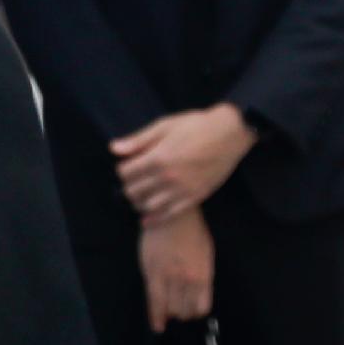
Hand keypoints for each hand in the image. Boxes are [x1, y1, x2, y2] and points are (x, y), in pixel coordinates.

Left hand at [114, 103, 251, 219]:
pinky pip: (169, 214)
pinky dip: (154, 219)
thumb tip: (113, 148)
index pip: (125, 173)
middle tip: (134, 181)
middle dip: (129, 186)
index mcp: (158, 157)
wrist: (230, 133)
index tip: (127, 166)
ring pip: (148, 206)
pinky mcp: (195, 197)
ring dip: (139, 202)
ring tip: (141, 196)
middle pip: (134, 191)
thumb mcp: (165, 126)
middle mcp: (168, 177)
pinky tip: (146, 219)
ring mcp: (182, 189)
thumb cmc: (197, 125)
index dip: (123, 169)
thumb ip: (139, 140)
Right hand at [139, 207, 213, 331]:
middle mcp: (188, 280)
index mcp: (204, 275)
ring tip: (168, 312)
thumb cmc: (193, 232)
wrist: (173, 216)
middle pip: (185, 310)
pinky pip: (154, 301)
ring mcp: (169, 278)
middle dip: (182, 313)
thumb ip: (202, 275)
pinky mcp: (152, 274)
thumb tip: (198, 295)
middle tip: (178, 308)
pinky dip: (155, 317)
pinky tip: (157, 325)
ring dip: (169, 314)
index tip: (192, 311)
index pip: (201, 307)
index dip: (196, 312)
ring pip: (170, 309)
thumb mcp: (206, 254)